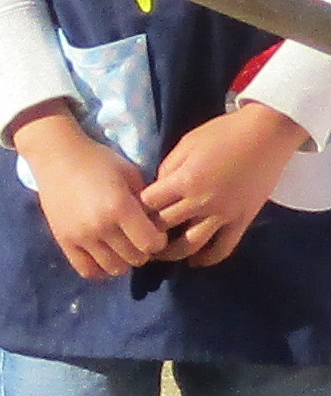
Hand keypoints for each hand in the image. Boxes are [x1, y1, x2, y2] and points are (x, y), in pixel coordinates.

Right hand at [12, 107, 168, 280]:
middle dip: (142, 250)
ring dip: (122, 260)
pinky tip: (103, 255)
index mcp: (120, 208)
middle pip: (135, 259)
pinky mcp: (63, 241)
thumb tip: (157, 226)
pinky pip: (87, 270)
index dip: (158, 240)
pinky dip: (100, 268)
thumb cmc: (98, 161)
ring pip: (114, 268)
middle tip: (137, 238)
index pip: (152, 244)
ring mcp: (80, 236)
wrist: (56, 156)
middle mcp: (100, 226)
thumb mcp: (130, 175)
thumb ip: (146, 202)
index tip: (154, 231)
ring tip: (120, 246)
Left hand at [147, 102, 307, 269]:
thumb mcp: (186, 144)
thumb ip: (167, 169)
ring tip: (159, 254)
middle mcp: (201, 202)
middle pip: (164, 227)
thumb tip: (157, 190)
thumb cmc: (223, 133)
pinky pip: (224, 248)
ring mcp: (224, 214)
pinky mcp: (243, 221)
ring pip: (191, 245)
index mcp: (184, 181)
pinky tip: (195, 261)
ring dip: (172, 253)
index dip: (134, 209)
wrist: (267, 134)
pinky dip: (208, 259)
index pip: (147, 205)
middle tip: (136, 237)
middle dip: (147, 232)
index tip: (129, 212)